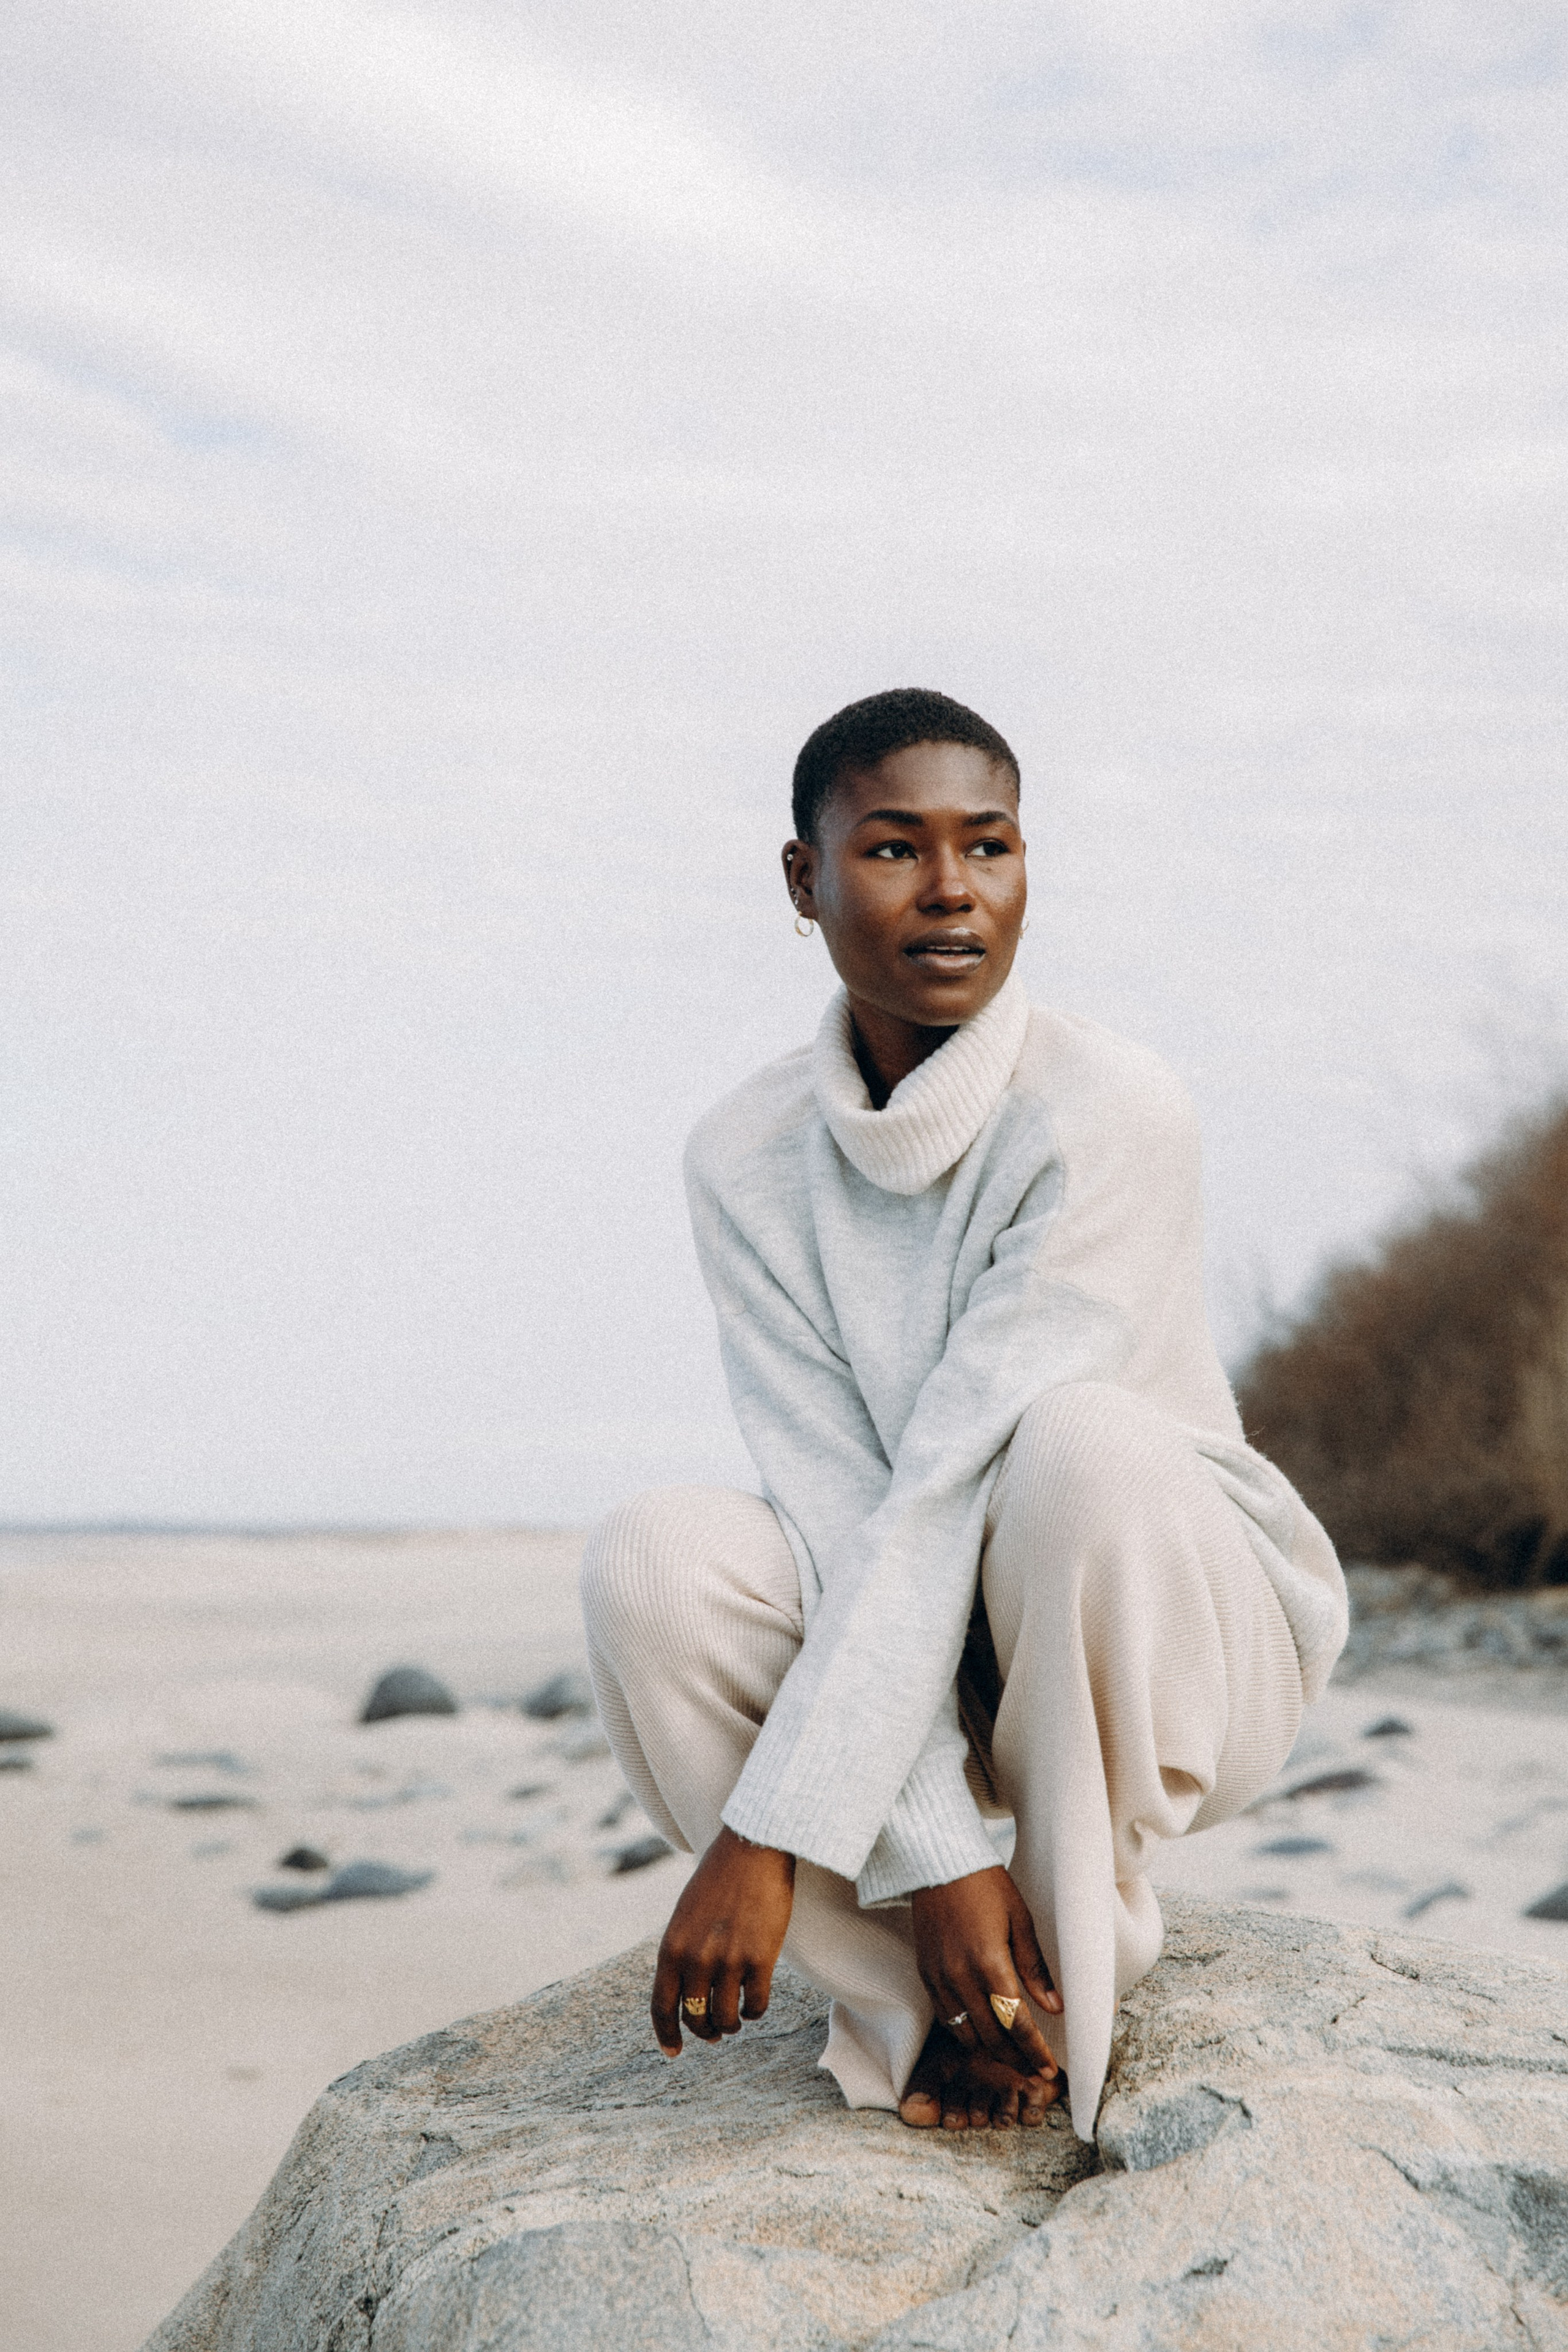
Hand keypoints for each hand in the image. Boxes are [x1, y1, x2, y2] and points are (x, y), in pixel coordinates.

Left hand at [651, 1825, 795, 2054]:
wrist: (753, 1848)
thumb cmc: (718, 1879)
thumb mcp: (685, 1916)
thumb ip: (682, 1953)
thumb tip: (688, 1996)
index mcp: (671, 1947)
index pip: (661, 2007)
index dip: (667, 2036)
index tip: (674, 2053)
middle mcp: (696, 1958)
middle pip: (695, 2018)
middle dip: (704, 2032)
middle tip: (714, 2033)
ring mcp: (729, 1960)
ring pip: (726, 2018)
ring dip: (730, 2024)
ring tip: (736, 2019)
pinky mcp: (761, 1959)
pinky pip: (756, 2005)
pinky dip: (755, 2011)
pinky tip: (755, 2004)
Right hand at [911, 1865, 1061, 2076]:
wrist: (936, 1861)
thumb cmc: (985, 1884)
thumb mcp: (1019, 1919)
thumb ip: (1034, 1967)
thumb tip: (1055, 2007)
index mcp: (989, 1961)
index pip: (1016, 2022)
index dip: (1034, 2050)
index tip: (1049, 2068)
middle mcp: (960, 1975)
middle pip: (991, 2036)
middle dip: (1016, 2058)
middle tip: (1033, 2070)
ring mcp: (938, 1977)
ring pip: (965, 2033)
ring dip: (990, 2049)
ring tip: (1011, 2057)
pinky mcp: (924, 1973)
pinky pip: (945, 2016)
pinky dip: (964, 2031)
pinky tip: (980, 2033)